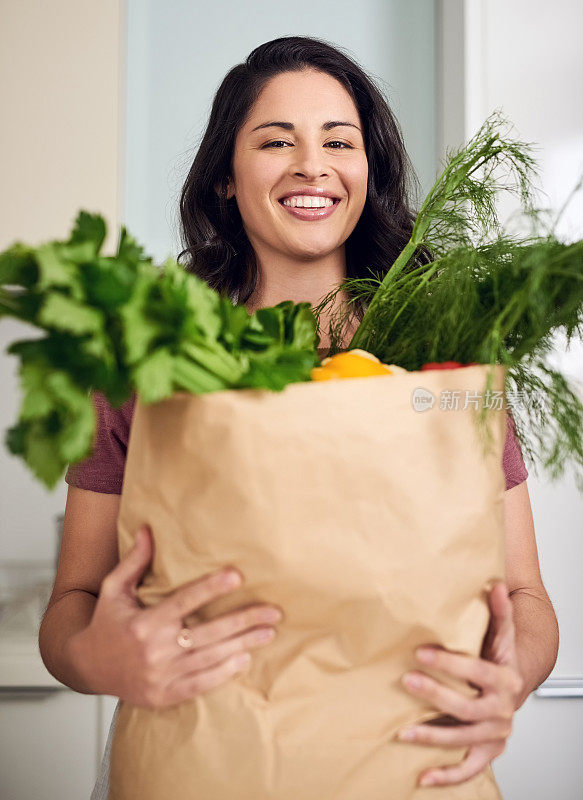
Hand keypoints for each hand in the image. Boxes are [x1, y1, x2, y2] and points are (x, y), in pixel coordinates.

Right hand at [68, 524, 283, 708]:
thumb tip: (148, 529)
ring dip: (242, 645)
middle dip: (243, 621)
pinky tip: (244, 660)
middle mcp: (155, 651)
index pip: (184, 602)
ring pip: (210, 659)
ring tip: (268, 633)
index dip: (211, 588)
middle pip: (208, 633)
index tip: (237, 575)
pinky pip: (200, 685)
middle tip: (272, 611)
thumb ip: (134, 561)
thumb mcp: (114, 589)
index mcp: (144, 623)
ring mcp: (161, 676)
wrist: (87, 668)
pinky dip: (223, 673)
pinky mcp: (164, 695)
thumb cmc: (106, 624)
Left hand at [396, 581, 523, 787]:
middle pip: (467, 707)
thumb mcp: (499, 635)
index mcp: (504, 678)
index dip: (449, 663)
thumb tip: (494, 583)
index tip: (420, 652)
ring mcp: (494, 734)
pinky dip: (447, 777)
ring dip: (432, 736)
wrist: (512, 688)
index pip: (476, 671)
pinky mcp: (487, 752)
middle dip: (435, 695)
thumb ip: (498, 611)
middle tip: (406, 681)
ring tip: (403, 731)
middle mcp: (501, 709)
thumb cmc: (497, 659)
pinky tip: (422, 777)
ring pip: (462, 739)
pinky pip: (468, 769)